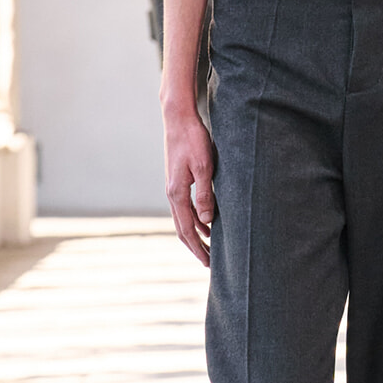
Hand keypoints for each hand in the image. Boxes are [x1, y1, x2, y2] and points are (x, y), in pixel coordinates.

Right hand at [163, 101, 214, 265]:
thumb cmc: (193, 140)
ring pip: (183, 219)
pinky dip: (195, 220)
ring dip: (195, 235)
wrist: (178, 119)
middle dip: (195, 247)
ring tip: (209, 248)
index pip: (187, 229)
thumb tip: (208, 221)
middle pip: (182, 229)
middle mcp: (173, 193)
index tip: (208, 263)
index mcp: (177, 193)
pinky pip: (185, 207)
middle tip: (209, 264)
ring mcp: (174, 187)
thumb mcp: (204, 167)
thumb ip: (205, 194)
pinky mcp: (178, 180)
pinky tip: (207, 223)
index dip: (198, 248)